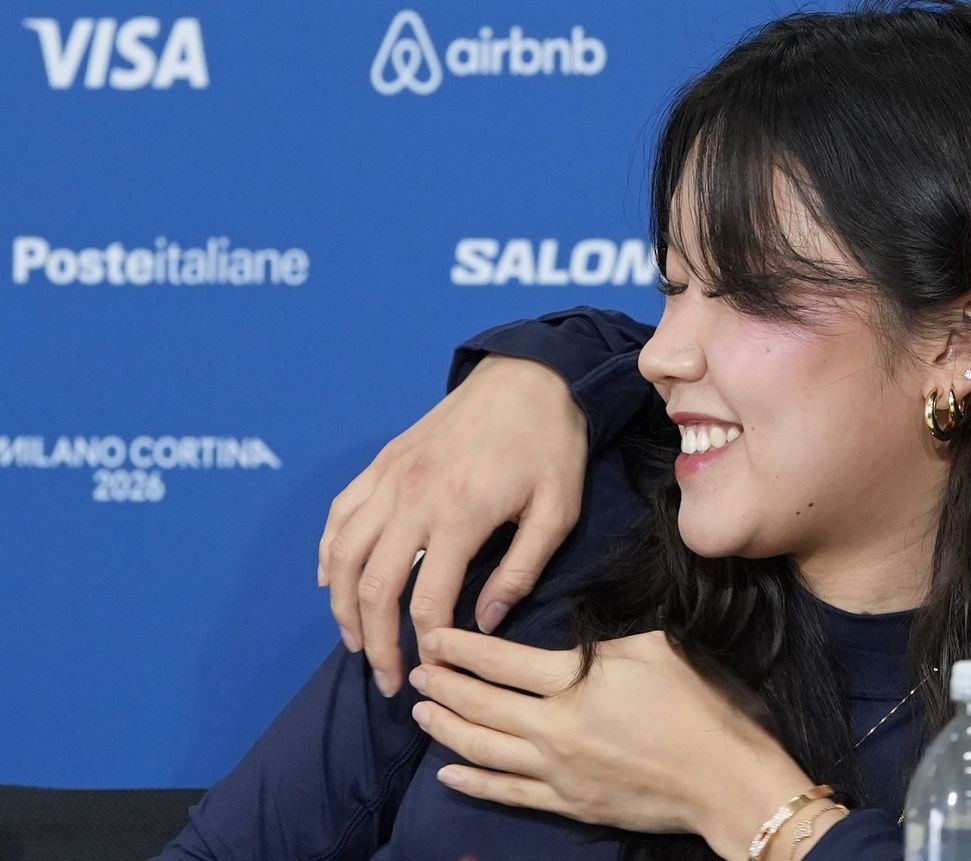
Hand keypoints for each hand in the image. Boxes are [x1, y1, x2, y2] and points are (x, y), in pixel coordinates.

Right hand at [318, 354, 589, 696]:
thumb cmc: (551, 446)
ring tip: (356, 641)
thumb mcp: (557, 512)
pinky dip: (328, 553)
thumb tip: (484, 623)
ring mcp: (390, 478)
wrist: (529, 377)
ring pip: (342, 554)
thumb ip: (520, 572)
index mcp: (459, 514)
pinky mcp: (382, 463)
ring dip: (341, 605)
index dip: (424, 646)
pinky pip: (339, 515)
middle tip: (387, 679)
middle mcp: (412, 498)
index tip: (430, 672)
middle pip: (372, 586)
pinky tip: (331, 583)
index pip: (426, 601)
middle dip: (375, 641)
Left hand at [410, 628, 823, 860]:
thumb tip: (570, 646)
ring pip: (483, 747)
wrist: (724, 778)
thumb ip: (603, 645)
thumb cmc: (699, 705)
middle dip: (442, 684)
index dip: (461, 648)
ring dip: (445, 727)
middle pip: (481, 703)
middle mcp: (555, 726)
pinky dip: (472, 781)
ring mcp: (557, 770)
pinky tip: (448, 771)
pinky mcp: (566, 802)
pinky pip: (506, 792)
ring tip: (420, 712)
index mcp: (577, 680)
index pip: (501, 661)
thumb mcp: (656, 649)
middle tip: (417, 670)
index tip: (434, 636)